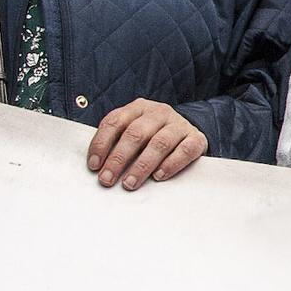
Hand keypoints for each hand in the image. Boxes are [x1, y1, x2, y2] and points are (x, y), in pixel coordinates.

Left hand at [86, 100, 207, 189]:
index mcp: (138, 107)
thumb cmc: (152, 137)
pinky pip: (185, 150)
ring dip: (142, 165)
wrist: (188, 135)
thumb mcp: (134, 132)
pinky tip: (158, 176)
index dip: (101, 143)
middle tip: (107, 179)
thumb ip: (117, 143)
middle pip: (136, 133)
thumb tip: (98, 167)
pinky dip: (171, 164)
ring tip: (130, 183)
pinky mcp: (197, 138)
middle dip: (119, 158)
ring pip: (160, 142)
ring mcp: (179, 124)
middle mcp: (159, 112)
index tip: (94, 166)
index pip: (115, 121)